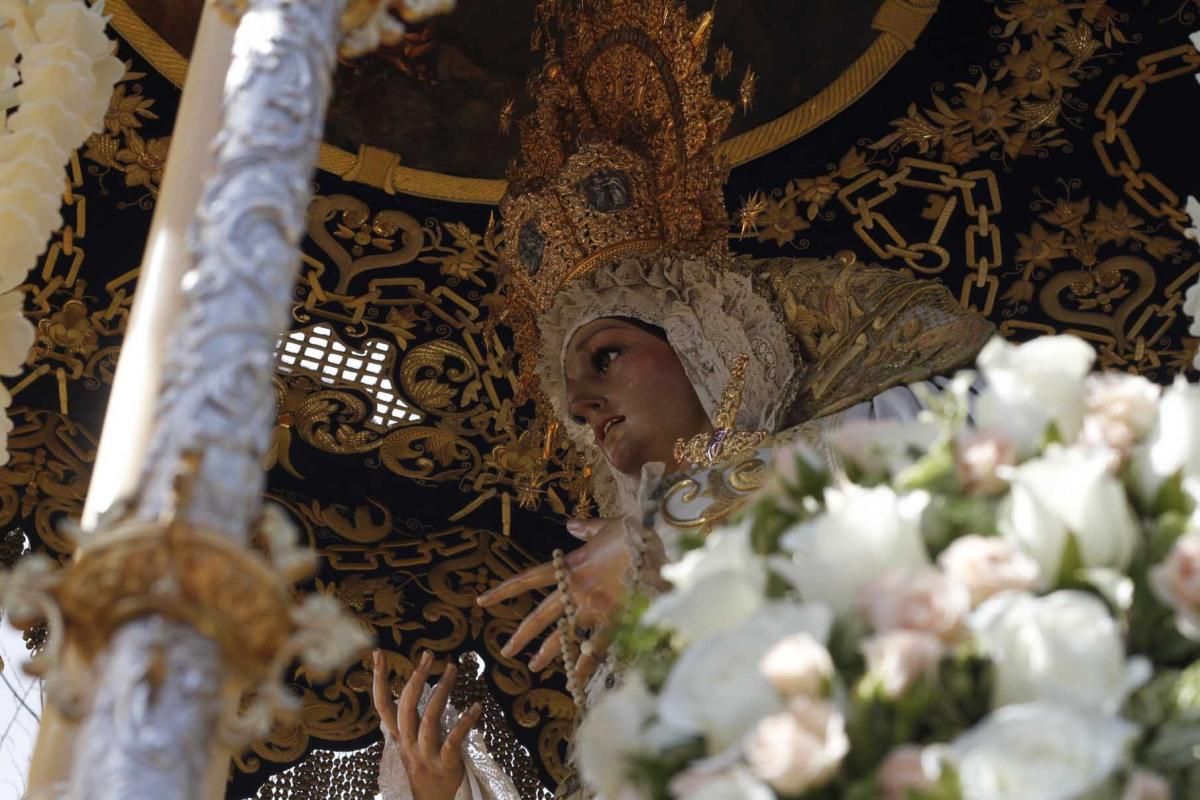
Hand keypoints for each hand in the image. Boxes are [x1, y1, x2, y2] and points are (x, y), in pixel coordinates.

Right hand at [373, 649, 481, 799]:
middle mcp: (408, 744)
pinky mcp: (446, 765)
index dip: (379, 679)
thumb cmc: (424, 771)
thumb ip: (411, 722)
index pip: (383, 705)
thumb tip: (416, 688)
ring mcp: (425, 755)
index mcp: (399, 738)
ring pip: (429, 719)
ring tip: (452, 669)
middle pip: (406, 707)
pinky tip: (476, 706)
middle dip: (416, 678)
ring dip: (442, 691)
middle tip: (428, 654)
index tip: (378, 653)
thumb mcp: (410, 746)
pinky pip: (453, 740)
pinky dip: (465, 722)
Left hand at [476, 517, 631, 681]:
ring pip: (564, 634)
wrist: (656, 542)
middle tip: (505, 651)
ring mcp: (594, 606)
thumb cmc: (633, 532)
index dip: (506, 589)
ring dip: (548, 652)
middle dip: (523, 634)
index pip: (530, 578)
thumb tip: (571, 525)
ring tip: (533, 667)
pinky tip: (576, 679)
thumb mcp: (605, 526)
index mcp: (571, 566)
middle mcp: (576, 589)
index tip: (482, 601)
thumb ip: (586, 529)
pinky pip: (597, 645)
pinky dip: (586, 661)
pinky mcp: (615, 618)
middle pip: (541, 615)